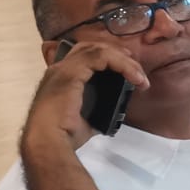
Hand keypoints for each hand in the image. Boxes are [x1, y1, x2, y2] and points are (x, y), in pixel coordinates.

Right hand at [23, 42, 147, 152]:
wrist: (49, 142)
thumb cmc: (64, 135)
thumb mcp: (87, 117)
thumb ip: (99, 107)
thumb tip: (114, 108)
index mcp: (62, 78)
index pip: (86, 56)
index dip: (110, 57)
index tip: (130, 70)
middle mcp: (60, 69)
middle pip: (92, 47)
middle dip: (118, 54)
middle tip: (137, 70)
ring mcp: (63, 69)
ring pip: (99, 50)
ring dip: (124, 61)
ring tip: (140, 76)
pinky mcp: (71, 72)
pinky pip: (102, 57)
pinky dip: (122, 64)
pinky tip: (135, 77)